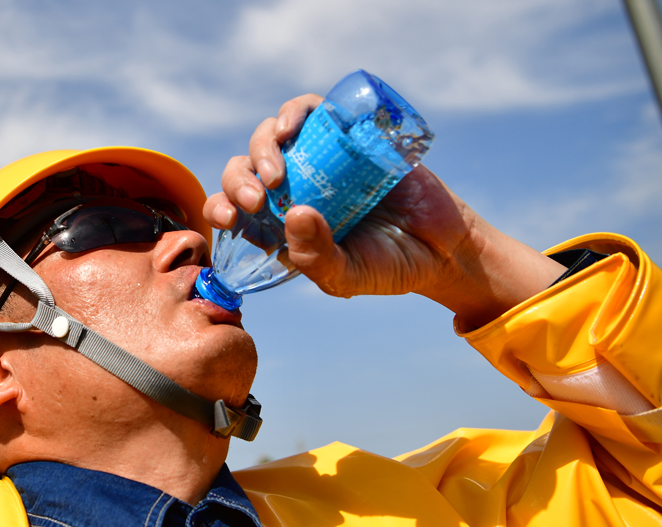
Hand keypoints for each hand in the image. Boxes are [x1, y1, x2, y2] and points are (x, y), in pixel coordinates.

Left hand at [203, 95, 566, 328]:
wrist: (444, 244)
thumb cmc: (390, 266)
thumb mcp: (349, 277)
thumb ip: (318, 259)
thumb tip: (293, 214)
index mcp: (280, 225)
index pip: (234, 209)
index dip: (220, 206)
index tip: (228, 216)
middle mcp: (293, 189)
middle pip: (245, 169)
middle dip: (240, 180)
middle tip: (259, 200)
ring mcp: (319, 159)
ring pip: (271, 136)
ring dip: (262, 146)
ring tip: (278, 171)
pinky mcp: (347, 135)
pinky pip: (312, 112)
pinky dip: (296, 111)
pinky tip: (295, 124)